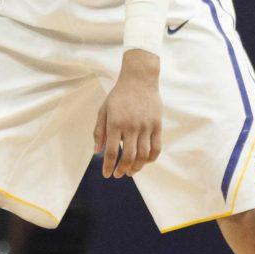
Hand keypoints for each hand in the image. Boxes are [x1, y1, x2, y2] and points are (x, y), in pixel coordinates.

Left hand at [94, 51, 161, 178]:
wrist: (139, 79)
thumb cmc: (118, 95)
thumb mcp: (104, 110)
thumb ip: (99, 131)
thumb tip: (97, 151)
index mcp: (115, 123)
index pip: (112, 152)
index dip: (108, 167)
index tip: (107, 175)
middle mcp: (131, 126)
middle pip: (128, 157)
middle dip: (122, 170)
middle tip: (119, 174)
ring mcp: (146, 126)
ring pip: (143, 155)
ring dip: (137, 167)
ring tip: (131, 171)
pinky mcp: (157, 125)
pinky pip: (156, 147)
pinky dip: (151, 158)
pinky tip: (145, 161)